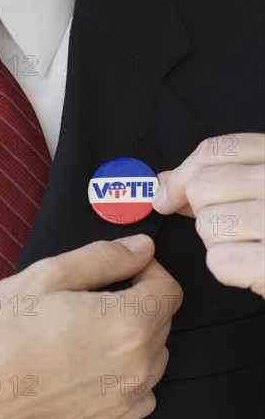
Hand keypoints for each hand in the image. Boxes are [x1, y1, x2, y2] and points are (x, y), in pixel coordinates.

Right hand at [0, 234, 181, 418]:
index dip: (149, 271)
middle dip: (140, 300)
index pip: (169, 289)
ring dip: (136, 336)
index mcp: (128, 323)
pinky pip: (143, 392)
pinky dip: (131, 373)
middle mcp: (138, 365)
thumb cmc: (2, 331)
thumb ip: (105, 257)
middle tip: (97, 297)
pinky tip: (99, 363)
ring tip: (93, 329)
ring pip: (155, 354)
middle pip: (163, 320)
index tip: (126, 270)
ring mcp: (125, 397)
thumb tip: (143, 248)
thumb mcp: (49, 275)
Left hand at [153, 133, 264, 296]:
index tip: (166, 196)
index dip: (181, 175)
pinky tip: (253, 265)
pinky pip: (220, 261)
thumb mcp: (264, 190)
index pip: (216, 150)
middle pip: (203, 187)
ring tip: (250, 245)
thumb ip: (219, 179)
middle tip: (231, 226)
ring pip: (208, 224)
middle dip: (204, 212)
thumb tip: (164, 181)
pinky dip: (229, 268)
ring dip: (219, 242)